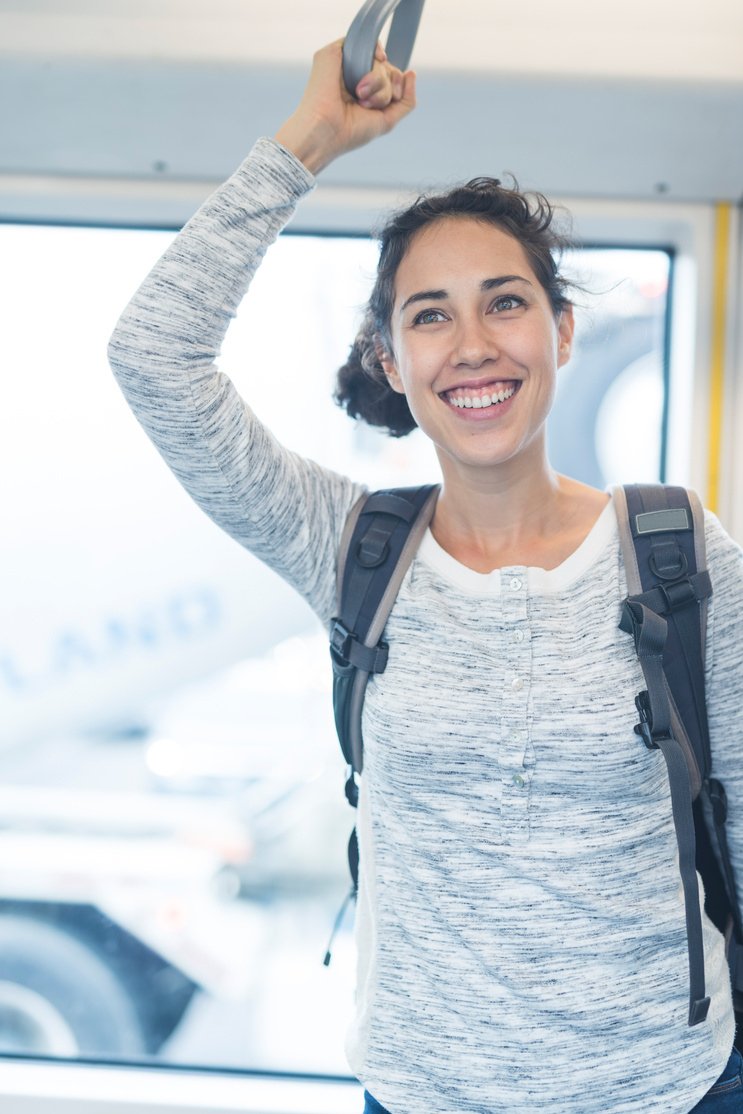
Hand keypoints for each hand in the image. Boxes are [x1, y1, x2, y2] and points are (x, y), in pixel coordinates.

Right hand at [274, 39, 416, 174]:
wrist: (326, 132)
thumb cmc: (352, 131)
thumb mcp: (388, 119)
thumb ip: (406, 100)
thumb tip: (411, 72)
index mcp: (365, 91)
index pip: (391, 78)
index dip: (396, 87)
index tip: (391, 100)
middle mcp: (354, 76)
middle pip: (387, 69)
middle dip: (386, 89)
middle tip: (366, 104)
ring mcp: (343, 64)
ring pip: (378, 58)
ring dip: (378, 81)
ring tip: (360, 97)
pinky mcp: (332, 54)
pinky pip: (363, 42)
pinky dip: (372, 53)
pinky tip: (367, 71)